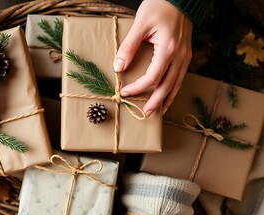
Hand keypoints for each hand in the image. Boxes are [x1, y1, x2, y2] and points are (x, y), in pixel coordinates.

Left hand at [113, 0, 192, 115]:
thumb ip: (128, 47)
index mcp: (168, 49)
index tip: (125, 92)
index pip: (153, 77)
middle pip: (167, 86)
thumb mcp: (140, 24)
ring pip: (177, 84)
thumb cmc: (159, 6)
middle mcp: (179, 56)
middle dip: (155, 101)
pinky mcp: (186, 54)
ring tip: (158, 110)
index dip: (138, 87)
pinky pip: (180, 76)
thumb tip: (118, 67)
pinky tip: (167, 95)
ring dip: (166, 99)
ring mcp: (185, 56)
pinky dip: (173, 88)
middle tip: (145, 113)